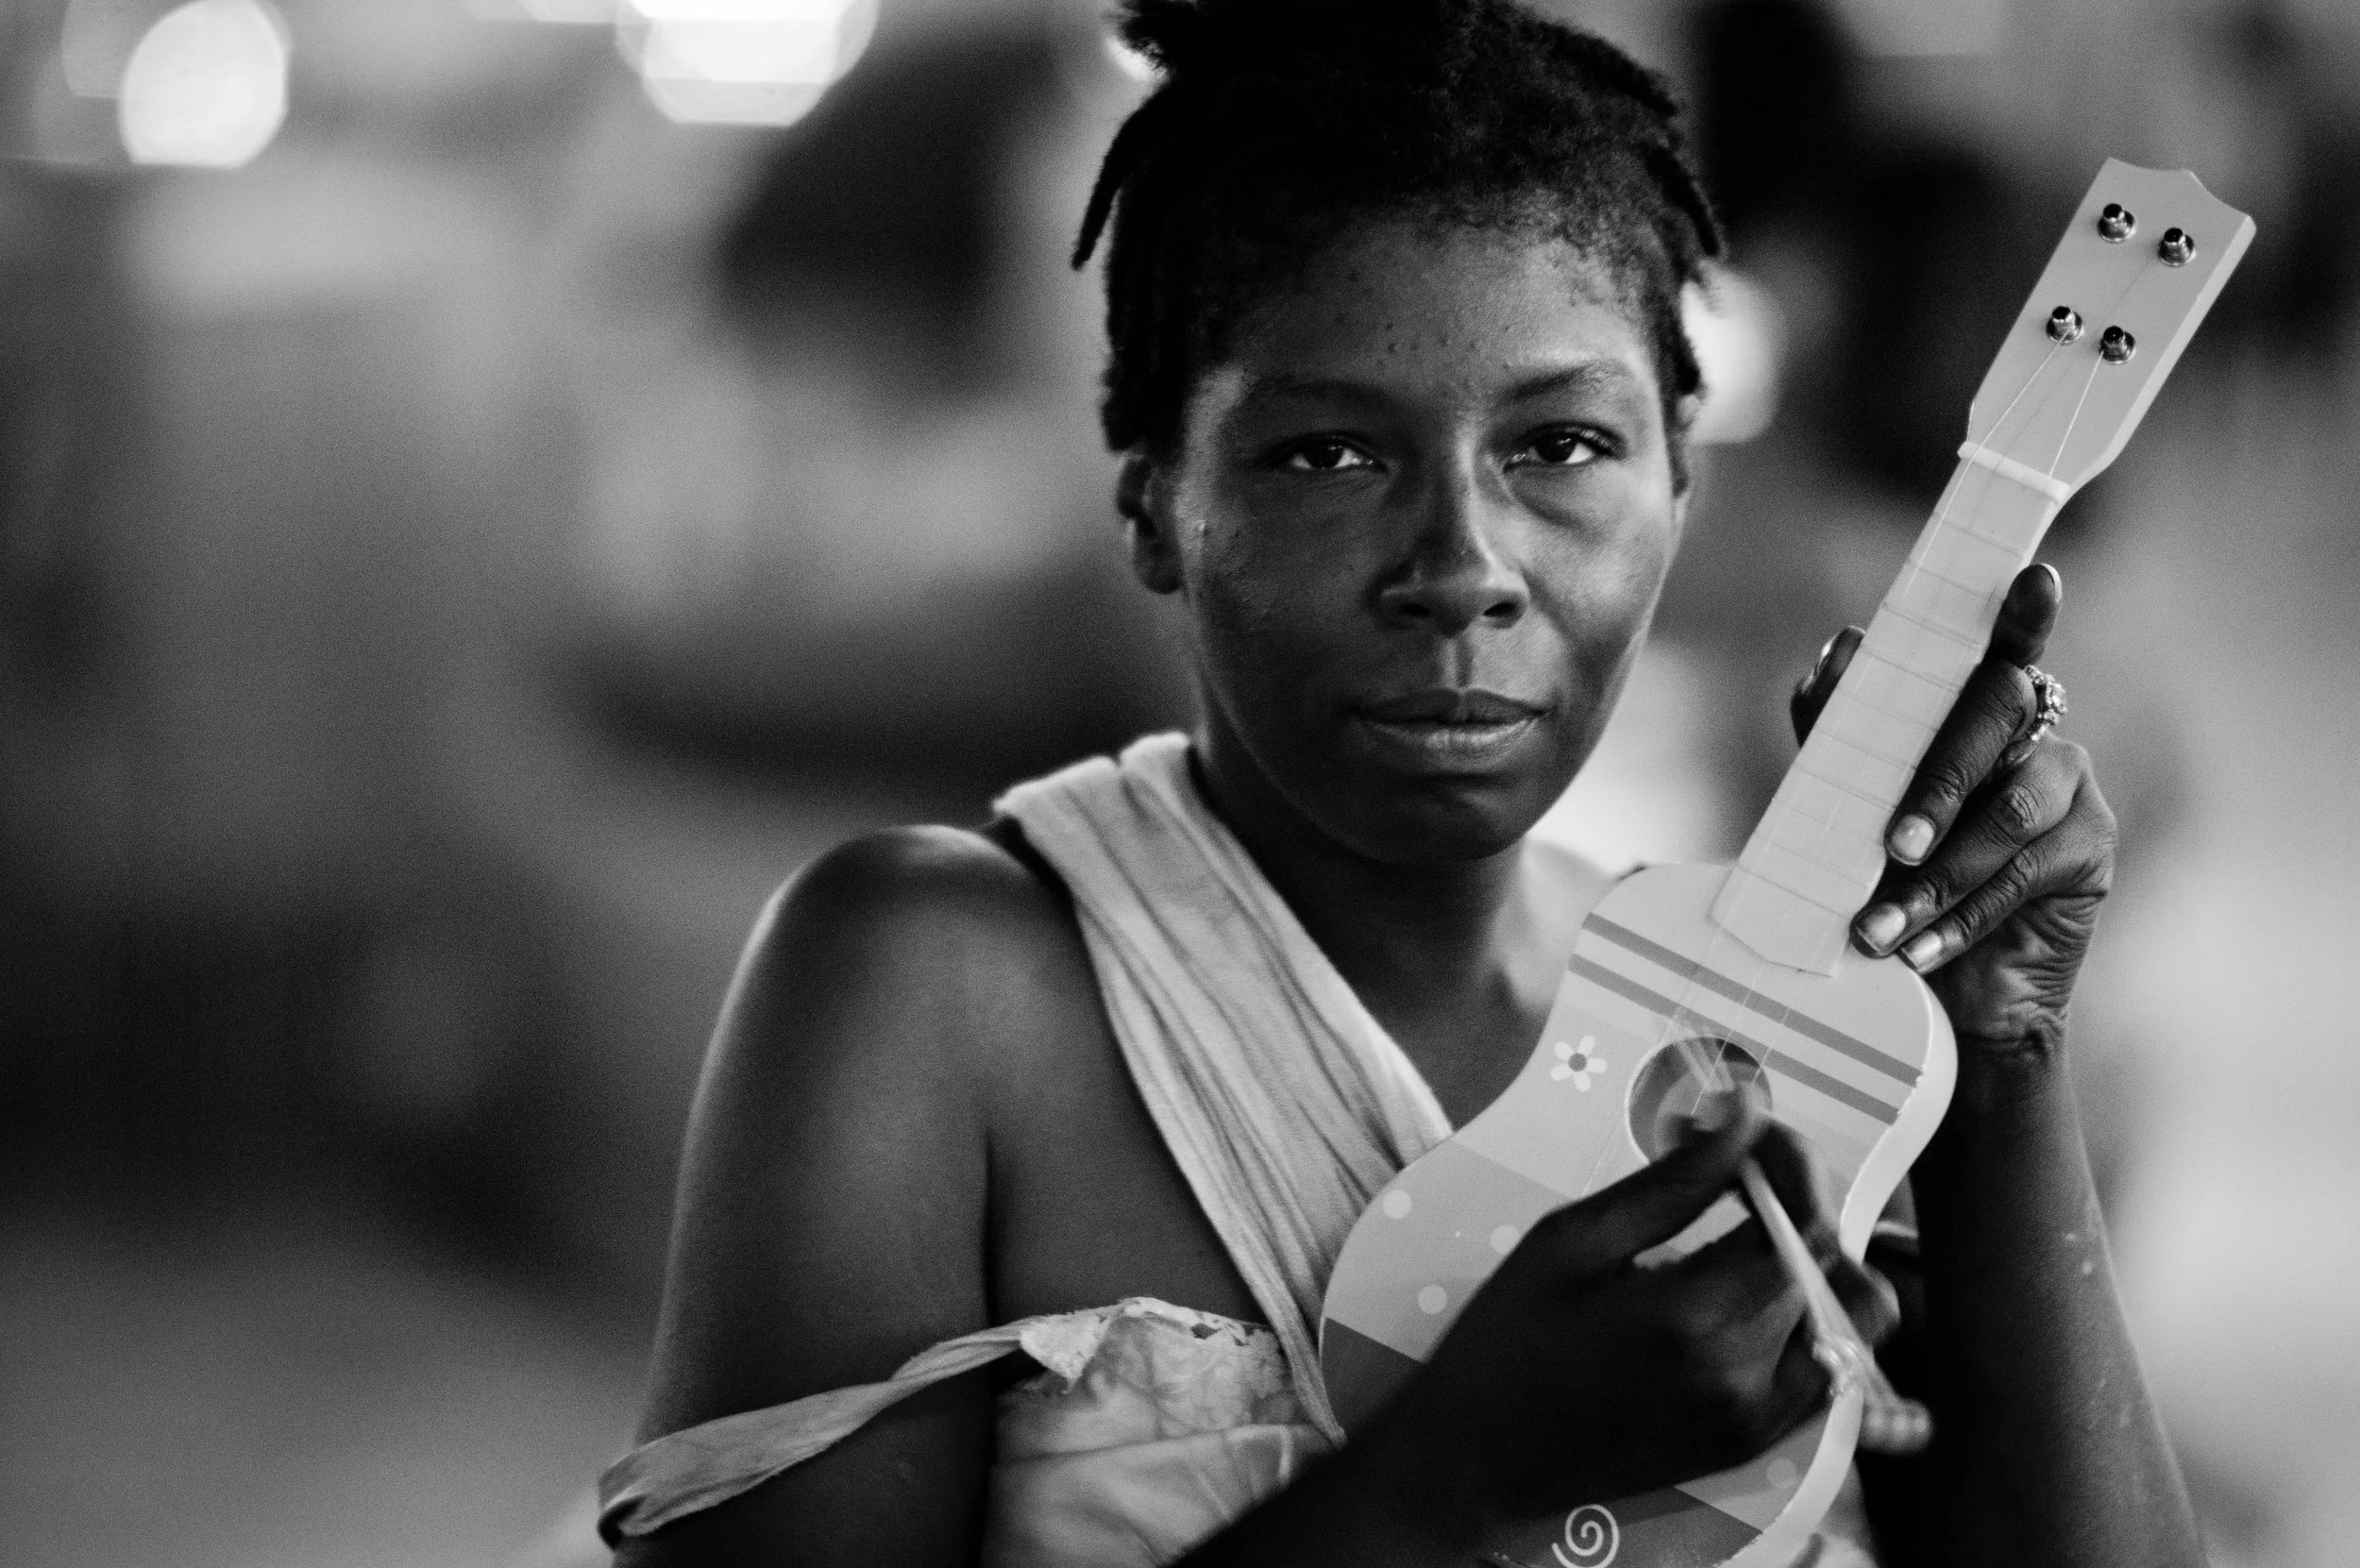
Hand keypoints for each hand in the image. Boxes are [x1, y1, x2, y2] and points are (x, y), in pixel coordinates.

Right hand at [1370, 1088, 1897, 1524]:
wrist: (1479, 1461)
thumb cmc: (1509, 1336)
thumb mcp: (1573, 1241)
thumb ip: (1673, 1182)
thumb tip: (1745, 1114)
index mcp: (1694, 1317)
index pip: (1802, 1221)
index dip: (1790, 1161)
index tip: (1746, 1130)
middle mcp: (1745, 1375)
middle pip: (1828, 1264)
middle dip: (1794, 1199)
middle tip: (1734, 1172)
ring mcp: (1757, 1418)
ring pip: (1848, 1321)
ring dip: (1817, 1264)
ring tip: (1751, 1238)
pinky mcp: (1753, 1443)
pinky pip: (1829, 1374)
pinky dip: (1812, 1322)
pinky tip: (1751, 1297)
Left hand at [1791, 564, 2116, 1049]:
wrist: (1941, 997)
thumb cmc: (1887, 891)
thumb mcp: (1845, 815)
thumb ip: (1839, 737)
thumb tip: (1843, 649)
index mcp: (1969, 714)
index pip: (1997, 648)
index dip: (2021, 614)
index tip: (2033, 580)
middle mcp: (2029, 734)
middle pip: (1998, 715)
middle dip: (1937, 784)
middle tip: (1891, 845)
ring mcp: (2070, 787)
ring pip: (2009, 810)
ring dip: (1937, 874)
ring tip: (1882, 927)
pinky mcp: (2092, 849)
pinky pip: (2025, 871)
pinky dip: (1962, 914)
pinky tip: (1922, 949)